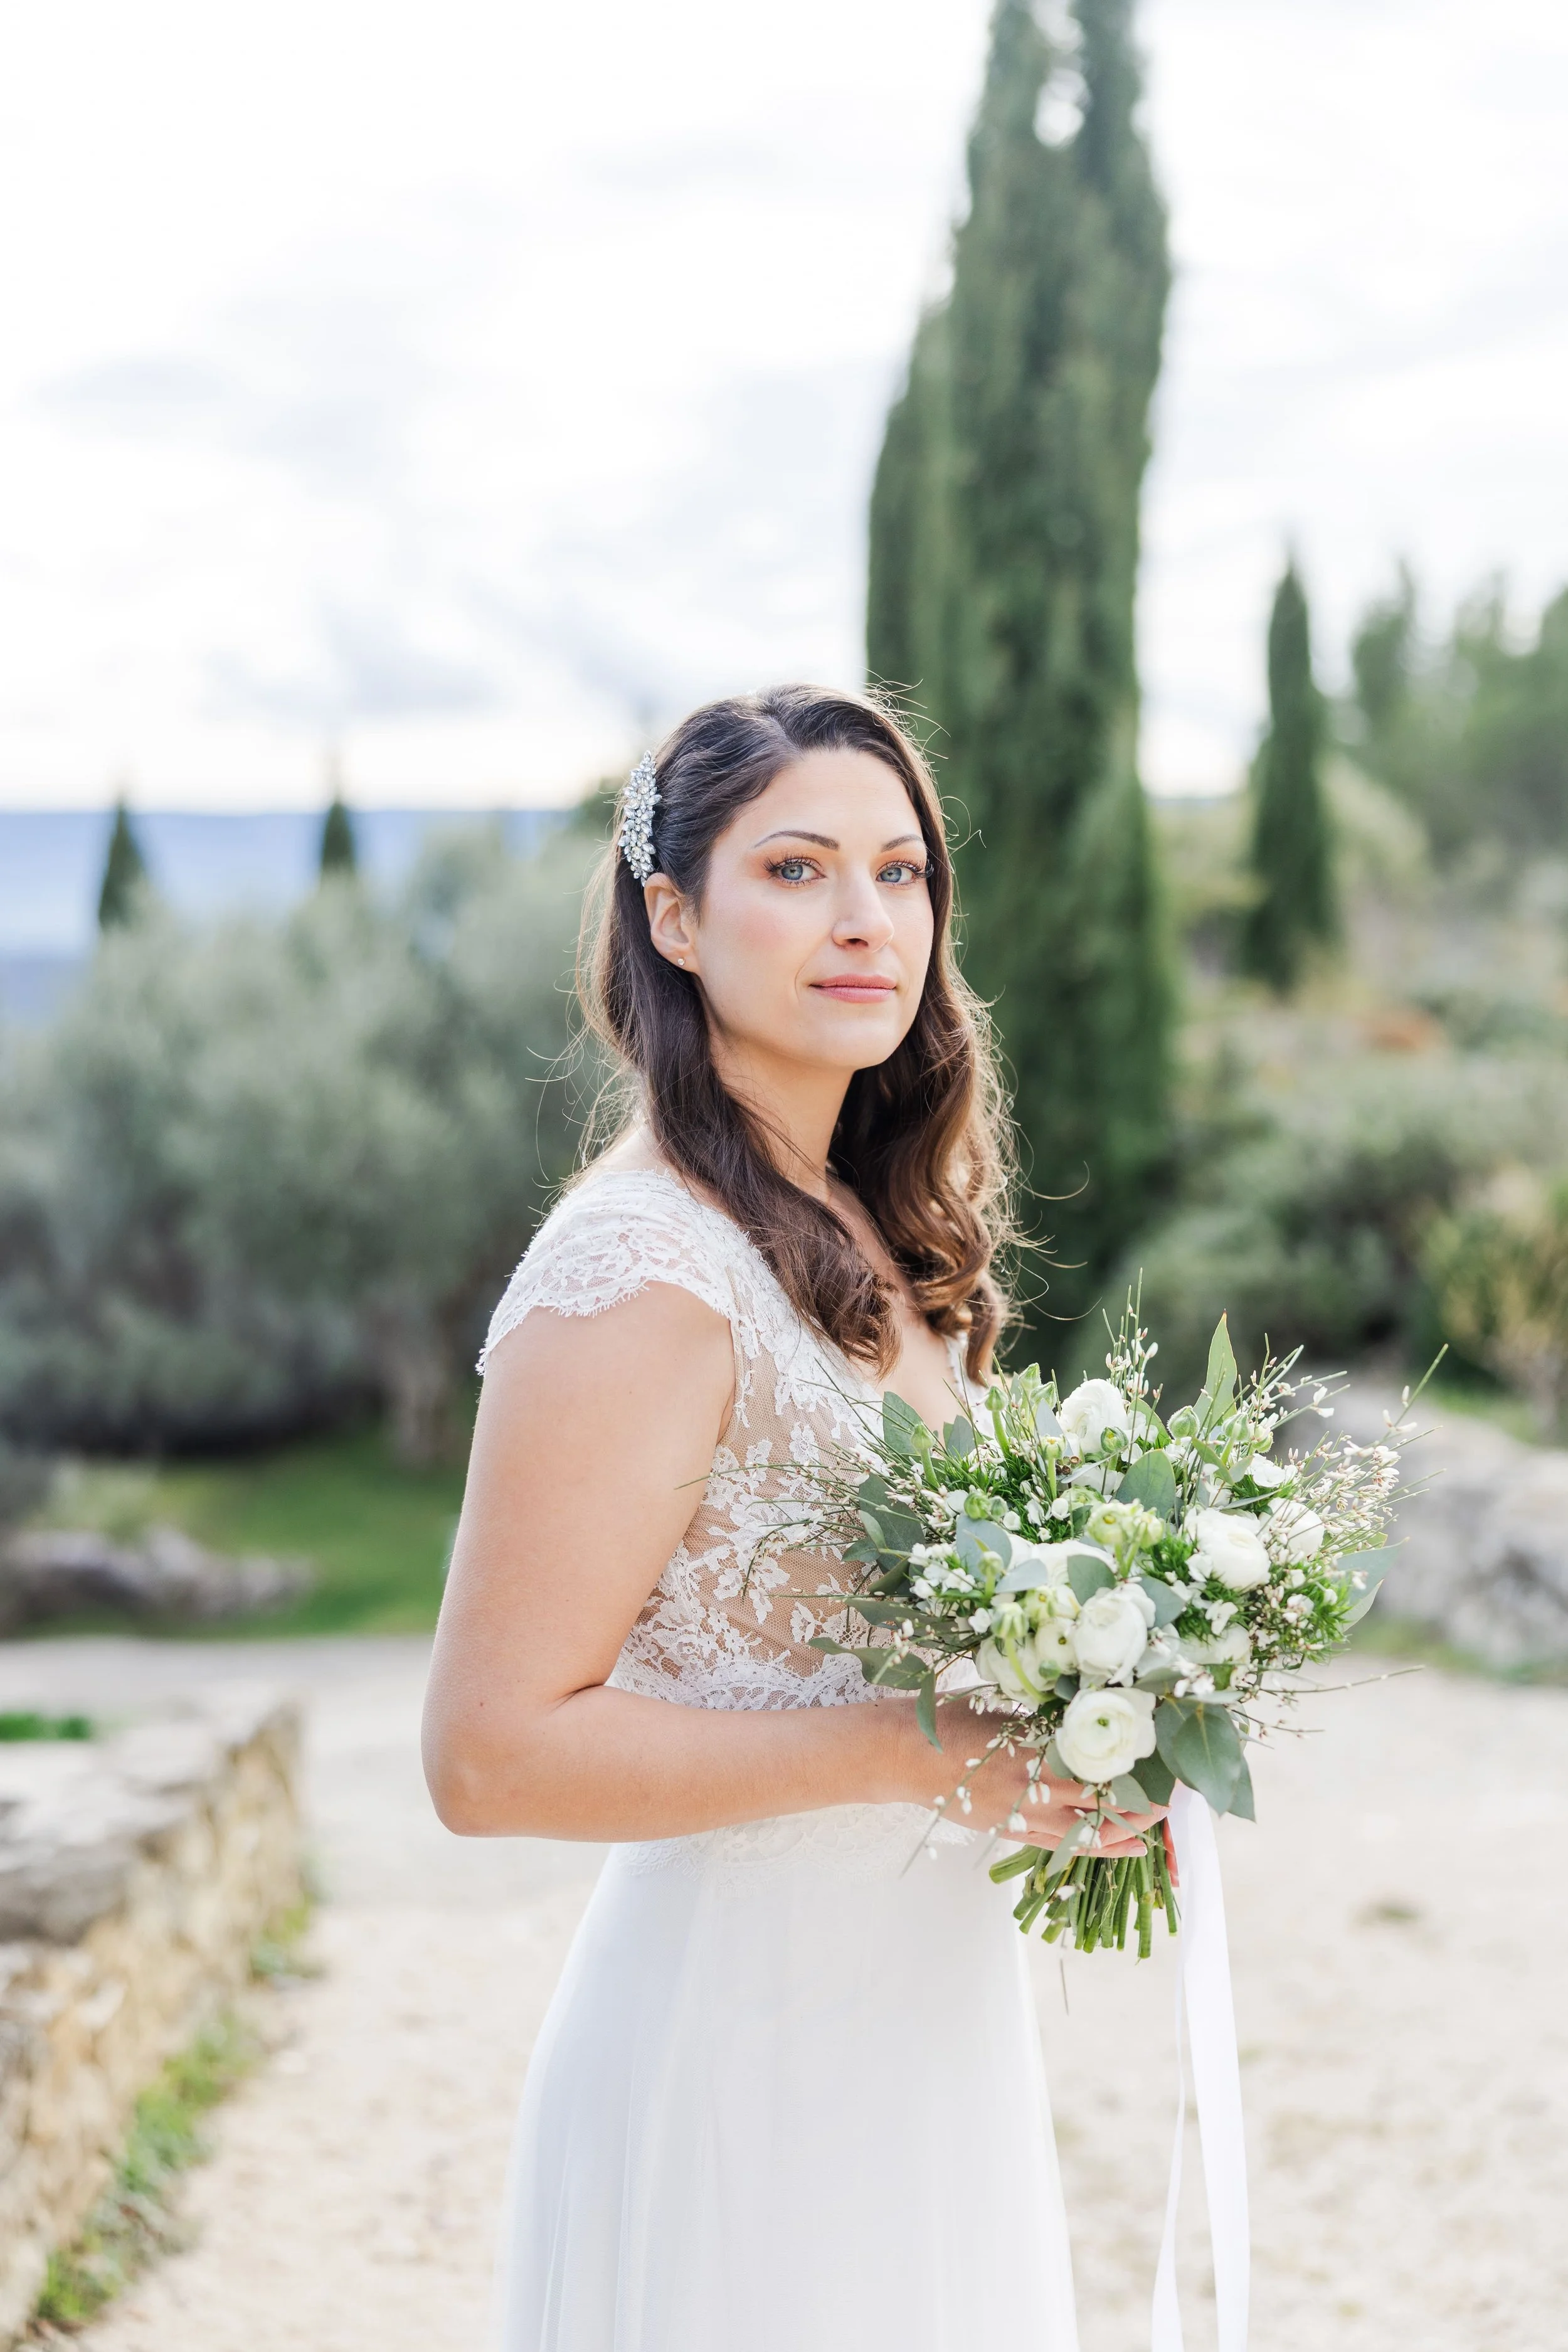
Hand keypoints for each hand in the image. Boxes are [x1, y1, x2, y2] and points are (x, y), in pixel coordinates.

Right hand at [884, 1696, 1164, 1856]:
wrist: (906, 1756)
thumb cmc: (953, 1724)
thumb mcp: (1006, 1715)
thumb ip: (1047, 1726)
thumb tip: (1092, 1720)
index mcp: (1036, 1759)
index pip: (1103, 1774)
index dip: (1138, 1775)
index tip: (1165, 1765)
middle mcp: (1035, 1796)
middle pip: (1103, 1812)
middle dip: (1142, 1807)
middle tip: (1171, 1797)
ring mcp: (1023, 1820)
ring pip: (1086, 1838)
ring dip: (1123, 1834)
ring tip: (1154, 1827)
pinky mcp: (1011, 1831)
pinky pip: (1060, 1846)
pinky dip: (1092, 1846)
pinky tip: (1116, 1845)